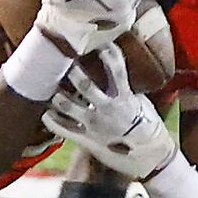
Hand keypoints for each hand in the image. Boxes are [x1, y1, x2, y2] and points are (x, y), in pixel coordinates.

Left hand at [43, 47, 176, 179]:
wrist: (150, 156)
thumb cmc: (147, 126)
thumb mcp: (140, 101)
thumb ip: (124, 86)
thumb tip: (114, 67)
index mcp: (124, 97)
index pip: (116, 68)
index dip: (108, 52)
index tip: (101, 41)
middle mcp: (108, 109)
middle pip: (85, 85)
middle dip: (73, 71)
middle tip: (65, 61)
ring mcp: (95, 125)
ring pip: (68, 106)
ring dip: (58, 95)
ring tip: (51, 87)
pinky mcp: (87, 139)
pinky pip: (63, 129)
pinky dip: (51, 120)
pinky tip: (46, 113)